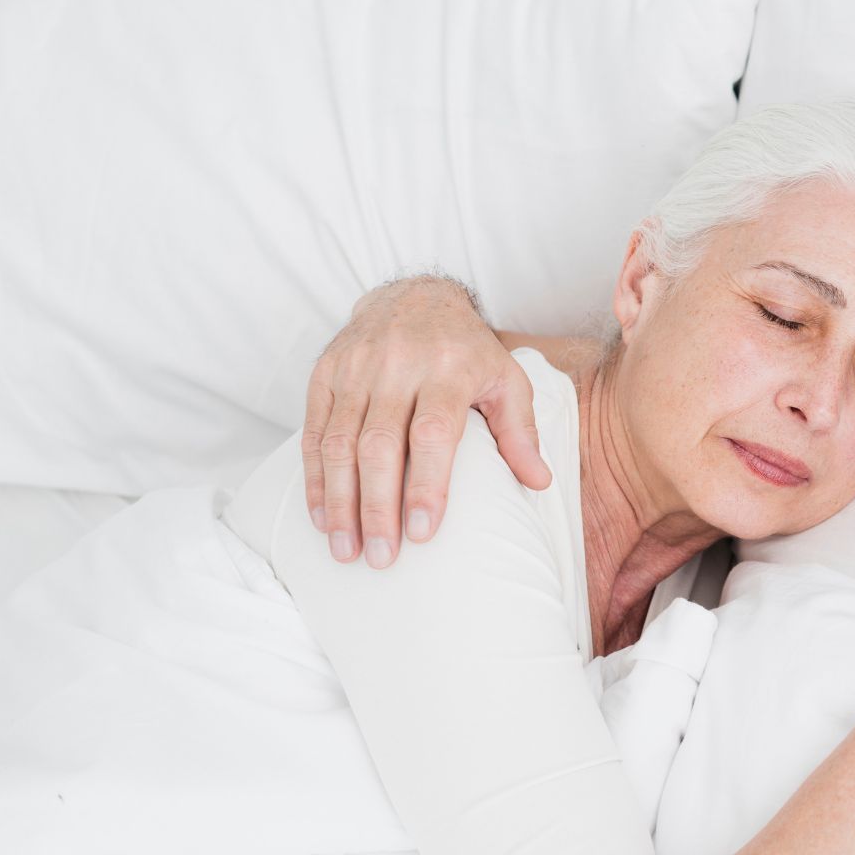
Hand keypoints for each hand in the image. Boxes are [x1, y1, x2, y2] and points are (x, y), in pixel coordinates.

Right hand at [302, 274, 550, 568]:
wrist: (414, 296)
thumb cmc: (466, 349)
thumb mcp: (506, 378)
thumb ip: (521, 430)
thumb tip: (539, 482)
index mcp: (447, 368)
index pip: (432, 432)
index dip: (426, 484)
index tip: (423, 532)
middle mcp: (397, 366)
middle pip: (379, 445)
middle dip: (377, 507)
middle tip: (380, 558)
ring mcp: (355, 369)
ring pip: (339, 442)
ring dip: (339, 502)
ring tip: (346, 549)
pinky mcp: (324, 374)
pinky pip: (314, 431)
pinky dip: (315, 478)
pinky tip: (322, 516)